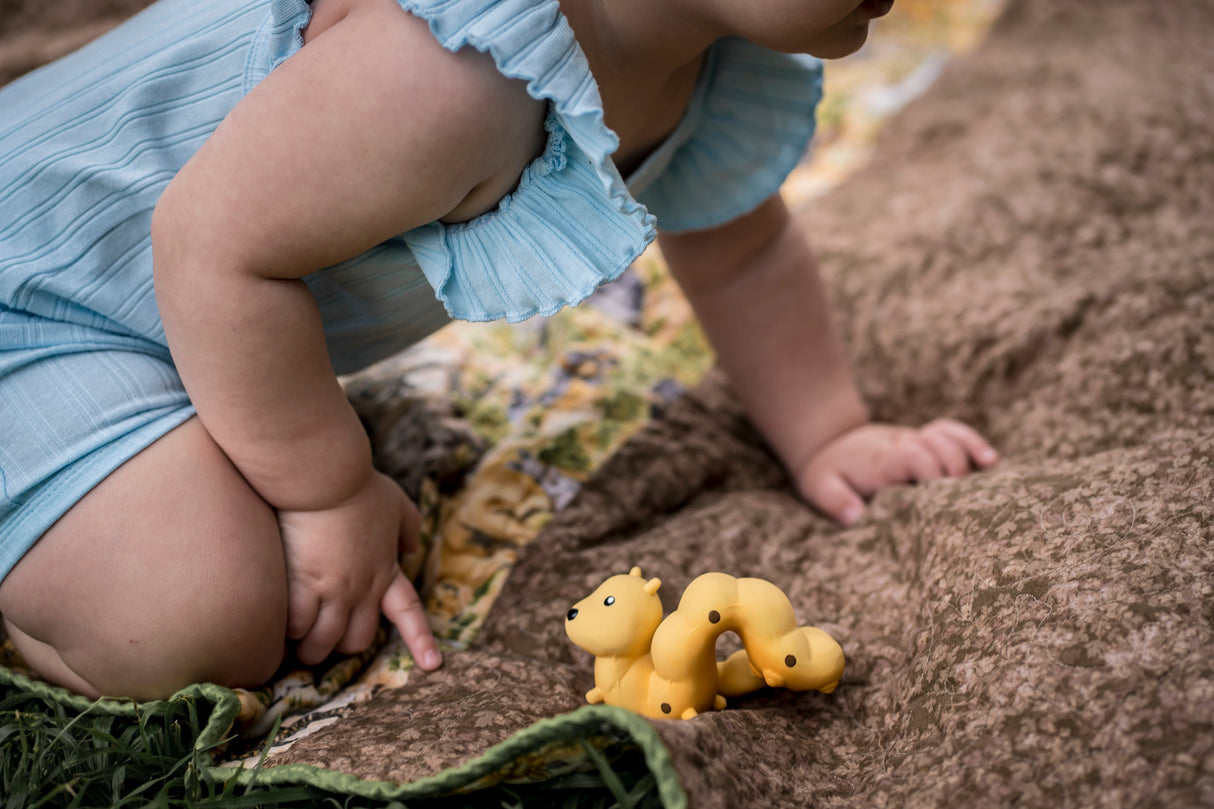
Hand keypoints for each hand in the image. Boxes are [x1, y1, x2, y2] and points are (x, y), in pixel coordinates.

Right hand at [278, 471, 441, 669]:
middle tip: (324, 637)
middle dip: (341, 645)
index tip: (432, 665)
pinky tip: (276, 626)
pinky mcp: (301, 586)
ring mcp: (332, 591)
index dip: (420, 640)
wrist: (327, 477)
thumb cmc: (359, 486)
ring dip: (309, 648)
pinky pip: (295, 629)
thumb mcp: (396, 503)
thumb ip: (407, 526)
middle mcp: (362, 589)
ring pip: (322, 643)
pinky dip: (286, 633)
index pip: (408, 611)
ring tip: (294, 642)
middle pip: (356, 640)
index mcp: (386, 571)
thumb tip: (412, 546)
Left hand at [796, 419, 997, 524]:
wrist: (829, 442)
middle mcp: (902, 447)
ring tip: (988, 469)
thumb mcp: (820, 488)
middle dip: (954, 466)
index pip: (913, 456)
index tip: (938, 497)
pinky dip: (971, 441)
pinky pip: (952, 433)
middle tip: (961, 496)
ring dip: (968, 450)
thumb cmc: (829, 473)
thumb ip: (836, 502)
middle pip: (937, 445)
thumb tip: (855, 517)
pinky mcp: (925, 443)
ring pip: (947, 435)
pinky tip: (990, 460)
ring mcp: (915, 442)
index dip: (931, 472)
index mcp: (881, 461)